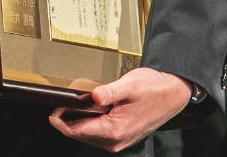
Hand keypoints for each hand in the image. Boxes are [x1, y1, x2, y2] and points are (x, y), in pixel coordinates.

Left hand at [49, 68, 191, 152]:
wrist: (173, 93)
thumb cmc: (153, 89)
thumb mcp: (129, 85)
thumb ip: (109, 91)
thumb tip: (93, 95)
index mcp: (115, 130)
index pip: (76, 132)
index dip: (60, 120)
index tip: (53, 108)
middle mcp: (116, 140)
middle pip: (79, 135)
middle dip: (66, 120)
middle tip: (60, 102)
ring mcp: (119, 140)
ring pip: (87, 135)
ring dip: (77, 122)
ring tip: (71, 104)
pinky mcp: (122, 136)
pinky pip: (97, 134)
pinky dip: (88, 123)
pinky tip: (87, 110)